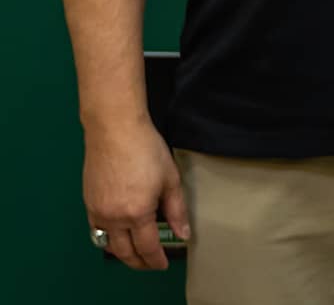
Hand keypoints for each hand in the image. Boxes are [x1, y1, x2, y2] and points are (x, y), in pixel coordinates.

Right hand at [82, 118, 187, 269]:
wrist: (114, 131)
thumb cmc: (146, 150)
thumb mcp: (170, 179)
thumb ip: (176, 210)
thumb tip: (182, 233)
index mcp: (137, 213)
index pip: (147, 247)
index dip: (156, 259)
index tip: (163, 264)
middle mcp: (114, 217)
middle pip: (125, 252)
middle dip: (138, 262)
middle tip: (150, 264)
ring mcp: (97, 211)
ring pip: (108, 244)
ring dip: (122, 253)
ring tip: (136, 254)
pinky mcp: (88, 203)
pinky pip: (96, 231)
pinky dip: (108, 238)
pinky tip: (118, 235)